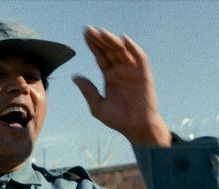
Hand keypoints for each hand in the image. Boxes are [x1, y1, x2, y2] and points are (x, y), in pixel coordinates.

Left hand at [73, 26, 170, 146]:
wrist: (136, 128)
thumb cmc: (118, 119)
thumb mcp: (97, 106)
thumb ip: (88, 90)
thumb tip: (74, 76)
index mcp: (109, 76)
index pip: (100, 56)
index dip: (92, 45)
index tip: (84, 34)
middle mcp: (120, 71)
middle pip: (109, 50)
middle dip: (99, 39)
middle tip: (88, 29)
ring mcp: (132, 72)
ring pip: (122, 51)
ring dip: (112, 41)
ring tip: (101, 33)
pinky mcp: (144, 75)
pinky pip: (139, 58)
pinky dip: (133, 48)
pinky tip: (123, 40)